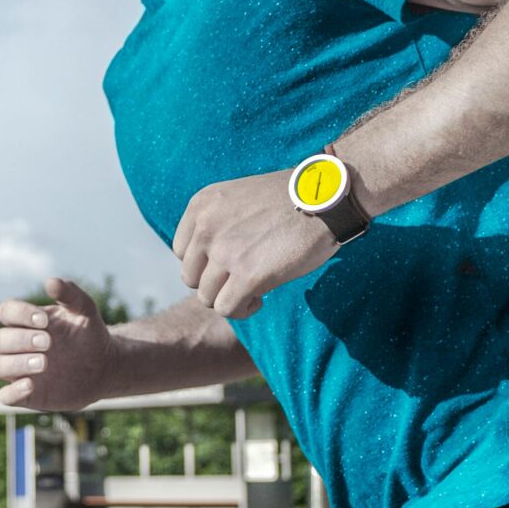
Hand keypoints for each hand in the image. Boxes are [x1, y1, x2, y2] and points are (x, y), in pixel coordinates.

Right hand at [0, 276, 113, 411]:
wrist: (104, 366)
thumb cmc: (89, 335)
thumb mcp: (85, 310)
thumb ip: (70, 294)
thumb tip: (50, 282)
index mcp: (26, 322)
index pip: (6, 312)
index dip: (20, 314)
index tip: (45, 321)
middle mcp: (17, 346)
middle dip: (20, 340)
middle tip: (48, 342)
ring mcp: (19, 371)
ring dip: (16, 363)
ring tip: (45, 362)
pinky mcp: (27, 395)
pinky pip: (5, 396)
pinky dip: (12, 391)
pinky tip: (32, 384)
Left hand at [173, 168, 338, 318]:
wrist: (326, 197)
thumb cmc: (290, 199)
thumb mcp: (239, 199)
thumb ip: (217, 224)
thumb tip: (208, 265)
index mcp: (201, 205)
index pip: (182, 251)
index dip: (205, 264)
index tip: (229, 264)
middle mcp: (206, 228)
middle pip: (190, 277)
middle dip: (214, 283)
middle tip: (240, 280)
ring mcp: (225, 252)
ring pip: (206, 297)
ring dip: (229, 298)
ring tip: (252, 290)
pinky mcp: (247, 275)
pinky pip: (227, 308)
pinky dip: (242, 310)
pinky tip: (260, 298)